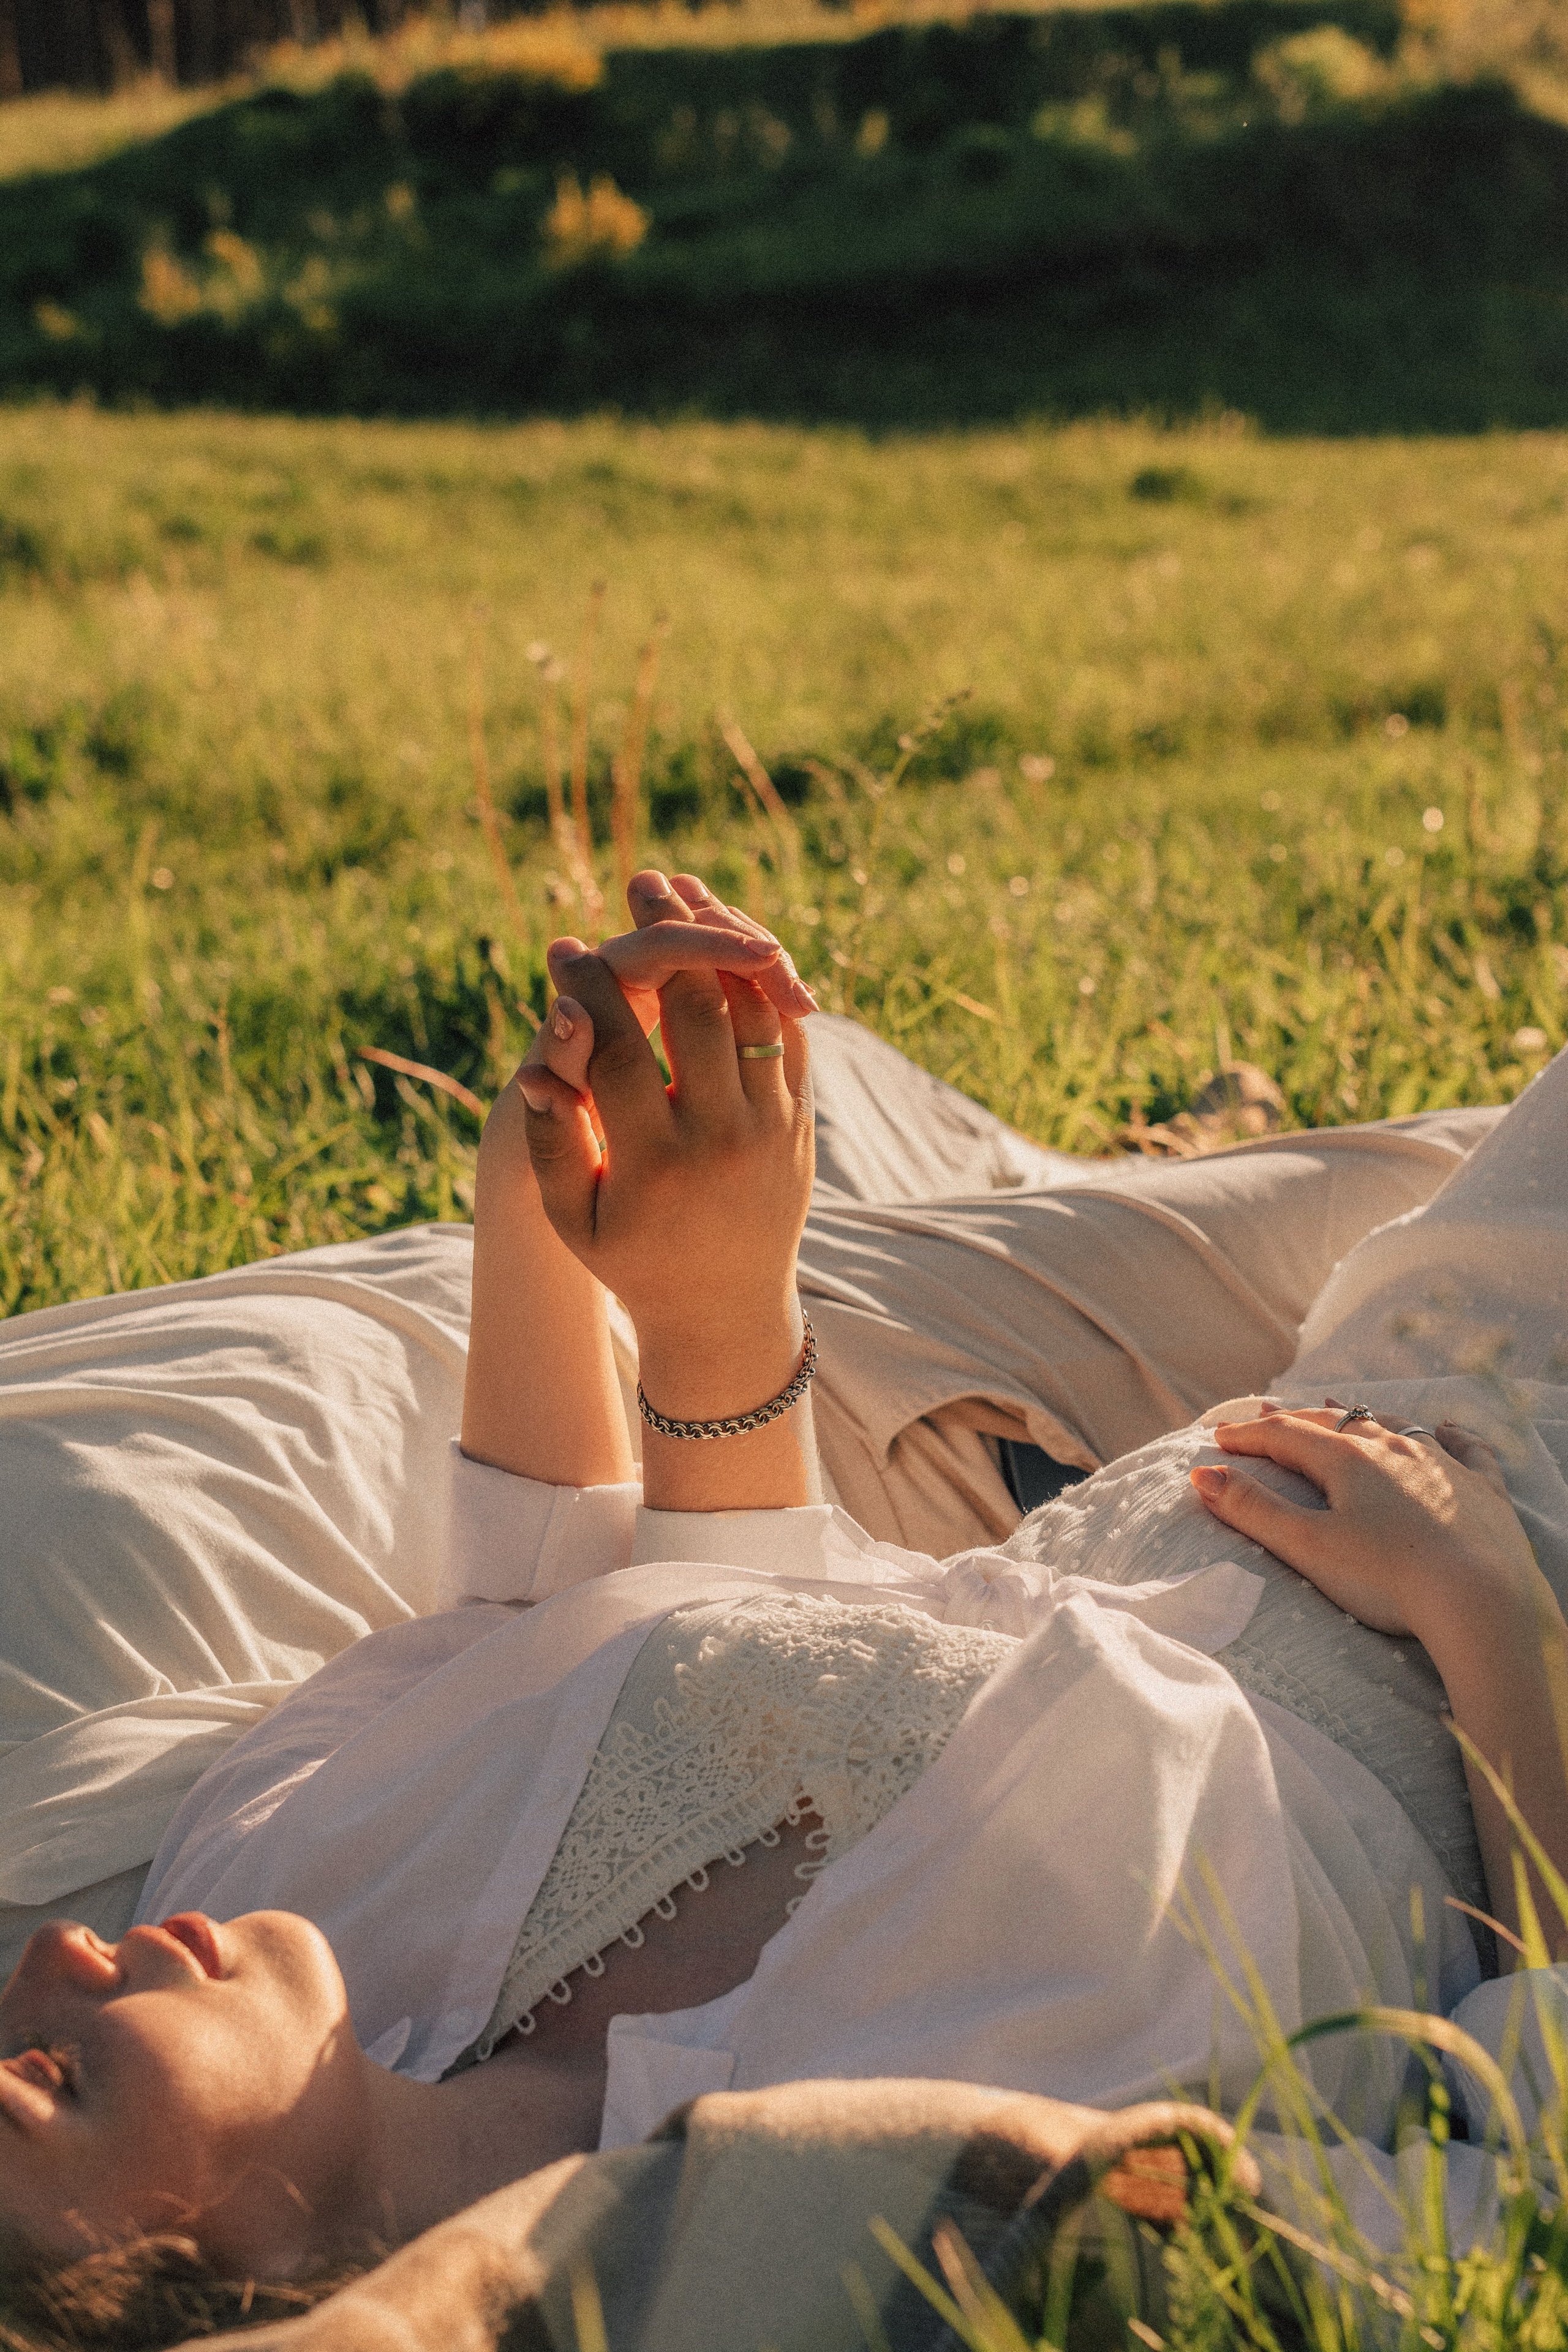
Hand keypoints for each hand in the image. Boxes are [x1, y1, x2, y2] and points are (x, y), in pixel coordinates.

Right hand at [520, 890, 815, 1423]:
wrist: (727, 1309)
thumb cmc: (633, 1259)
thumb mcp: (575, 1219)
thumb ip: (551, 1143)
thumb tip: (534, 1065)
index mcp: (656, 1165)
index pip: (618, 1053)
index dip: (587, 992)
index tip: (562, 949)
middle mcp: (722, 1140)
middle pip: (697, 1012)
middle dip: (662, 943)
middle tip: (635, 890)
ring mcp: (772, 1126)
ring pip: (754, 1008)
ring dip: (721, 943)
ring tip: (684, 895)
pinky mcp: (801, 1118)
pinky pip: (790, 1028)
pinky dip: (761, 977)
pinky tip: (729, 937)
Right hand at [1189, 1403, 1538, 1641]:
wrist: (1480, 1602)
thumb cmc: (1388, 1579)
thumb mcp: (1308, 1547)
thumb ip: (1253, 1509)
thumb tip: (1204, 1476)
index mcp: (1348, 1460)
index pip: (1285, 1435)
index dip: (1247, 1436)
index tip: (1218, 1439)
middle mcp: (1396, 1448)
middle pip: (1335, 1422)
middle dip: (1296, 1419)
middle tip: (1265, 1415)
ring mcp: (1445, 1466)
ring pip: (1394, 1426)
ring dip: (1359, 1418)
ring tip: (1337, 1408)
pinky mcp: (1485, 1491)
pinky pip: (1466, 1449)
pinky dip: (1450, 1435)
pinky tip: (1446, 1428)